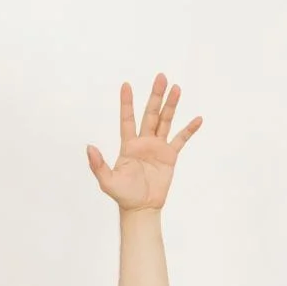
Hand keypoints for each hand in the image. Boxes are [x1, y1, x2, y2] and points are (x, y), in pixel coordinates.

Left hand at [87, 74, 201, 210]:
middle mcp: (144, 142)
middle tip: (161, 77)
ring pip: (165, 121)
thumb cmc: (123, 195)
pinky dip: (189, 130)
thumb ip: (98, 164)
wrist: (141, 208)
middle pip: (150, 114)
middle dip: (155, 96)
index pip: (127, 119)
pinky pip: (181, 139)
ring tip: (176, 88)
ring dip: (171, 105)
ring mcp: (158, 148)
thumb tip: (89, 147)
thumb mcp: (107, 181)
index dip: (126, 103)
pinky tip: (197, 119)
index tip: (126, 85)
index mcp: (128, 145)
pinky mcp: (170, 156)